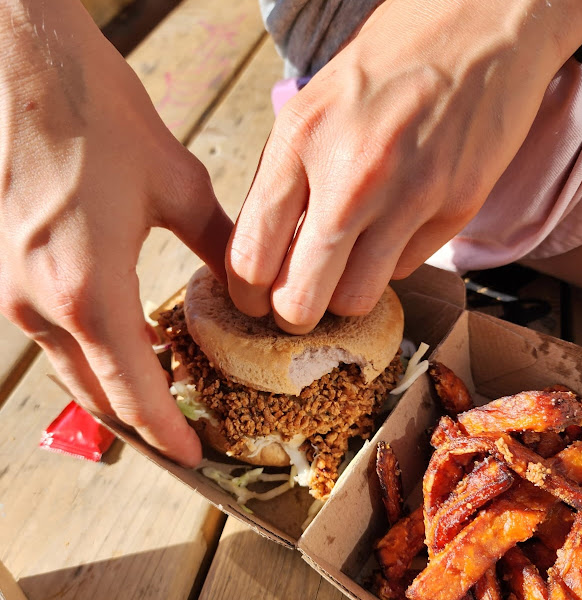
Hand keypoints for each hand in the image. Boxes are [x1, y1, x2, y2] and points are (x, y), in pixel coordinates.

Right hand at [0, 0, 231, 466]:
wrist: (22, 65)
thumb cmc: (96, 118)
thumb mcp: (178, 186)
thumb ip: (218, 243)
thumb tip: (251, 279)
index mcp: (87, 293)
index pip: (133, 392)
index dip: (167, 430)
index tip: (194, 455)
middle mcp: (39, 306)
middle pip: (96, 393)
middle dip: (141, 419)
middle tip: (182, 429)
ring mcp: (13, 291)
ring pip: (71, 367)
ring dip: (115, 386)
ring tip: (162, 390)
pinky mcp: (5, 269)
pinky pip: (53, 334)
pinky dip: (91, 350)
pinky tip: (124, 340)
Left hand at [227, 0, 581, 333]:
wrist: (483, 21)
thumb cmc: (387, 63)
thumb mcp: (312, 107)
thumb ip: (284, 181)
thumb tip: (266, 253)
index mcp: (299, 142)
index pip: (250, 256)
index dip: (245, 294)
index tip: (253, 299)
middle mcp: (351, 177)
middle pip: (300, 299)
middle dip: (290, 315)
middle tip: (294, 307)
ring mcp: (409, 196)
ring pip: (355, 300)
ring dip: (343, 296)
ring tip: (345, 269)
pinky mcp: (456, 208)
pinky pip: (402, 270)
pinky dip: (388, 263)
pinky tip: (392, 227)